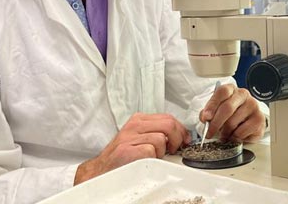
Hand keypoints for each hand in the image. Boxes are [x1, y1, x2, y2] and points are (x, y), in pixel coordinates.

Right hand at [74, 112, 190, 184]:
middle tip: (174, 149)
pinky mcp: (127, 150)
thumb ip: (157, 132)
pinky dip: (152, 159)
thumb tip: (180, 135)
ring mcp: (129, 137)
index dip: (181, 129)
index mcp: (139, 120)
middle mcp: (134, 125)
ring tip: (154, 157)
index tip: (185, 139)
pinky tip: (145, 161)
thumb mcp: (140, 137)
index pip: (168, 117)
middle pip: (168, 124)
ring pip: (161, 138)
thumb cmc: (123, 156)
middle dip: (177, 138)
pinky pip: (150, 151)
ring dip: (162, 152)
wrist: (102, 170)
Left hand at [200, 84, 264, 142]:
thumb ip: (209, 113)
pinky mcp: (259, 119)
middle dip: (215, 123)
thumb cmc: (230, 115)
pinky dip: (235, 137)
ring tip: (224, 134)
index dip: (212, 105)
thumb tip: (205, 118)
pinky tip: (235, 135)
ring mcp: (253, 106)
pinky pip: (241, 132)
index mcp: (231, 89)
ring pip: (233, 122)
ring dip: (225, 133)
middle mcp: (243, 95)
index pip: (222, 92)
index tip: (205, 118)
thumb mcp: (217, 111)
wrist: (247, 122)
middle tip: (209, 133)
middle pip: (227, 108)